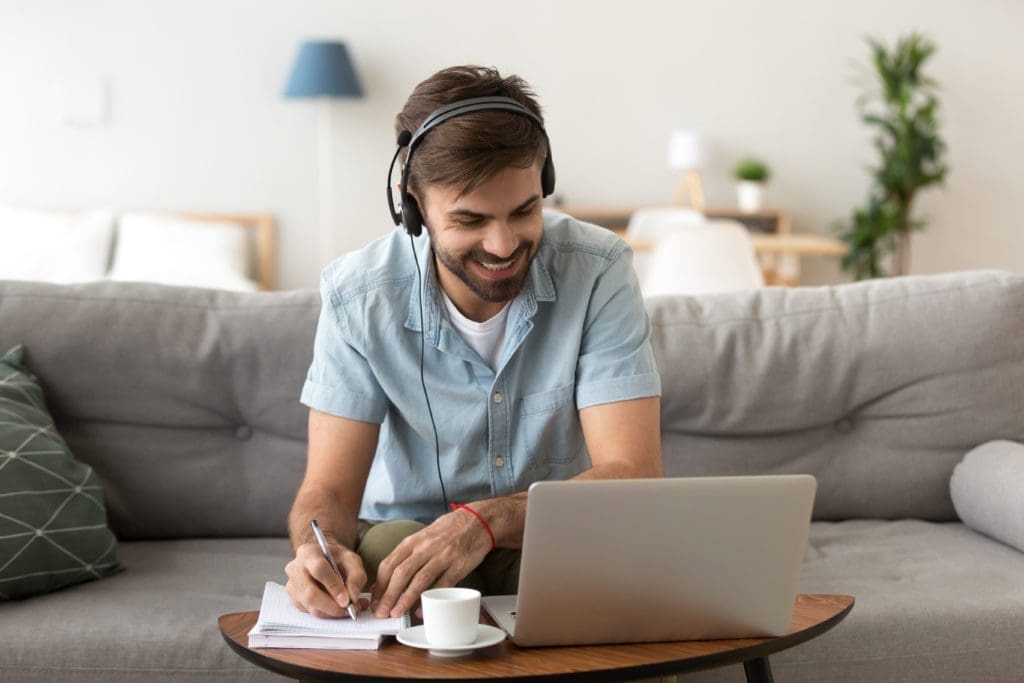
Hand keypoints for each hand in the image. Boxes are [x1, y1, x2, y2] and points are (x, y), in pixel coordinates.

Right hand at [285, 541, 368, 618]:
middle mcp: (295, 569)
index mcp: (308, 553)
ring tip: (349, 609)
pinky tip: (338, 608)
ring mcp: (292, 585)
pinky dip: (327, 614)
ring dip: (332, 612)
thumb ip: (356, 576)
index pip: (319, 570)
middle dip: (332, 606)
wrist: (324, 560)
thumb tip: (352, 597)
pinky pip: (309, 612)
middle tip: (350, 610)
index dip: (333, 586)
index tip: (347, 600)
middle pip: (311, 593)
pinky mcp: (294, 599)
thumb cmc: (337, 559)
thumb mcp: (352, 560)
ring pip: (310, 606)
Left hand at [371, 509, 491, 617]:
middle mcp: (425, 548)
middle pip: (400, 574)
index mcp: (413, 541)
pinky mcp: (458, 566)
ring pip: (419, 580)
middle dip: (388, 596)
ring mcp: (442, 557)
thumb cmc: (448, 529)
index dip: (379, 584)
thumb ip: (408, 553)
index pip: (389, 564)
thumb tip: (391, 576)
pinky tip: (422, 611)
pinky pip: (441, 586)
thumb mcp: (423, 536)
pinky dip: (430, 600)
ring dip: (405, 599)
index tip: (374, 599)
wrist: (477, 521)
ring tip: (396, 613)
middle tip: (380, 612)